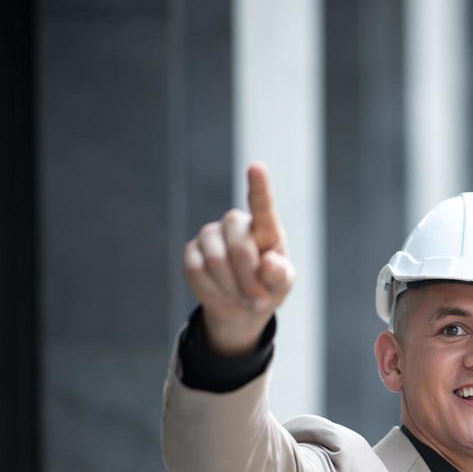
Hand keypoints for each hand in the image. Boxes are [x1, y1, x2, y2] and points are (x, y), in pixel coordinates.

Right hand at [181, 163, 294, 355]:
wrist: (241, 305)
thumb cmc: (268, 288)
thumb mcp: (281, 285)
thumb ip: (280, 275)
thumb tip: (270, 263)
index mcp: (265, 228)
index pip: (262, 205)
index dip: (259, 186)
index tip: (257, 166)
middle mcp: (236, 224)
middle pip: (239, 246)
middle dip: (250, 279)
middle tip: (259, 300)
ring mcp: (211, 235)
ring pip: (216, 261)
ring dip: (233, 288)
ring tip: (243, 298)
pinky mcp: (191, 251)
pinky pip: (196, 271)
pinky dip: (213, 291)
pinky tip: (223, 294)